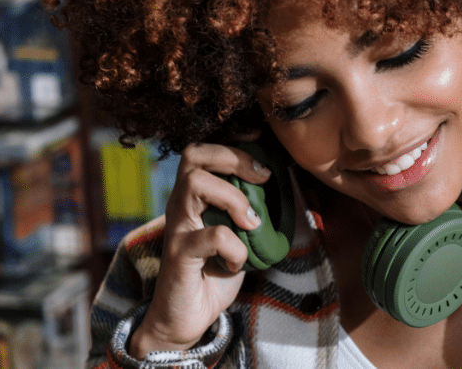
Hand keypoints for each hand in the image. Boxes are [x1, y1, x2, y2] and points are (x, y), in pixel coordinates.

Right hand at [129, 141, 270, 357]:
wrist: (186, 319)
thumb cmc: (214, 273)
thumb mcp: (239, 236)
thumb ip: (252, 211)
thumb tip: (283, 187)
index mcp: (194, 197)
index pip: (202, 151)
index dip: (232, 143)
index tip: (261, 146)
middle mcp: (180, 205)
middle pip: (193, 155)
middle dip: (234, 158)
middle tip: (263, 177)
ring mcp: (177, 228)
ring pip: (195, 184)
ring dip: (234, 198)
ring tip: (251, 222)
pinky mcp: (179, 255)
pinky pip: (212, 236)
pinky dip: (235, 248)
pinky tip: (237, 263)